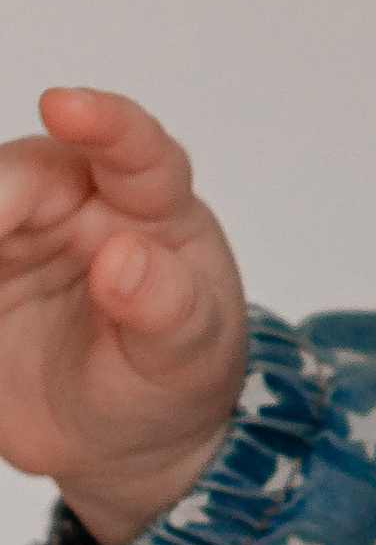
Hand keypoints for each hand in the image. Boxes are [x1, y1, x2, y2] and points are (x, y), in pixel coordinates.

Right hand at [0, 86, 248, 544]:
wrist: (129, 439)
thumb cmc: (177, 373)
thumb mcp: (190, 354)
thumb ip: (168, 308)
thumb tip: (125, 259)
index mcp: (151, 209)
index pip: (135, 150)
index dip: (103, 122)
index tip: (64, 105)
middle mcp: (76, 207)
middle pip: (21, 178)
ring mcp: (16, 239)